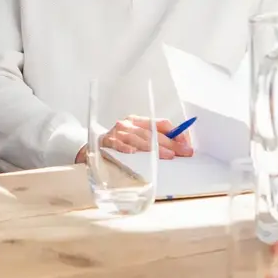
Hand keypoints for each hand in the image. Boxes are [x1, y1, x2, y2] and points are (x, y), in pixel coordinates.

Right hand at [75, 116, 193, 162]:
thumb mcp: (137, 139)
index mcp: (139, 121)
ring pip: (138, 138)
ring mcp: (117, 133)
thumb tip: (178, 150)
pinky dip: (125, 147)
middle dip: (170, 144)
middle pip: (152, 132)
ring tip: (167, 155)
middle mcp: (129, 124)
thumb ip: (155, 142)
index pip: (161, 123)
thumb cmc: (119, 144)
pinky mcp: (106, 142)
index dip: (175, 133)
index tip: (185, 143)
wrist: (91, 147)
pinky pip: (117, 144)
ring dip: (153, 147)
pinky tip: (133, 152)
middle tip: (182, 153)